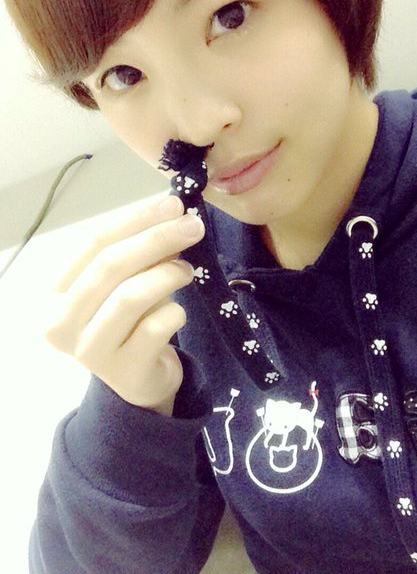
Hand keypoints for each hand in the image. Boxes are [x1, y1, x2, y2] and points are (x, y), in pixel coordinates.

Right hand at [44, 193, 204, 415]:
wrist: (140, 377)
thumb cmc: (131, 320)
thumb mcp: (131, 281)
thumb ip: (144, 252)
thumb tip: (173, 214)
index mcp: (56, 291)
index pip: (95, 242)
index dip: (136, 219)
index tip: (173, 205)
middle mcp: (61, 322)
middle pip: (111, 266)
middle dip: (157, 239)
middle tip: (193, 226)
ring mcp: (89, 351)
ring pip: (130, 296)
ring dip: (167, 274)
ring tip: (187, 270)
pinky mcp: (122, 372)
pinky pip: (154, 328)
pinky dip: (174, 312)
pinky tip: (178, 312)